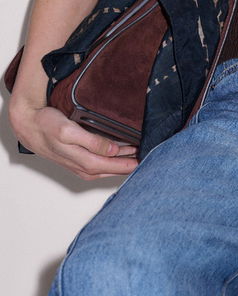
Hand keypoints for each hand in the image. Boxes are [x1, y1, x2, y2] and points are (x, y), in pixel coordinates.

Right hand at [10, 96, 138, 179]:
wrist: (28, 125)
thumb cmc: (47, 126)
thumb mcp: (70, 132)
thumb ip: (92, 143)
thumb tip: (113, 151)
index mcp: (84, 162)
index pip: (115, 166)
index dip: (133, 163)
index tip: (148, 157)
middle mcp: (83, 168)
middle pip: (114, 170)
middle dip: (132, 164)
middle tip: (150, 155)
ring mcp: (80, 166)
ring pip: (108, 168)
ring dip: (123, 162)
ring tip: (140, 153)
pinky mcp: (78, 160)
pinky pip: (101, 164)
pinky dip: (113, 161)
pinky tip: (121, 154)